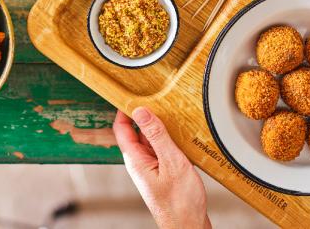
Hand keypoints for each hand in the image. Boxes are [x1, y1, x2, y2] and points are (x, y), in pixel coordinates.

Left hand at [113, 107, 210, 228]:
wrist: (188, 226)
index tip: (131, 93)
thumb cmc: (180, 202)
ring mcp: (151, 168)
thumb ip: (157, 136)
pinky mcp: (162, 173)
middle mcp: (140, 163)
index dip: (123, 110)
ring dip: (158, 127)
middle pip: (136, 132)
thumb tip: (141, 112)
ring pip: (150, 141)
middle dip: (144, 115)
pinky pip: (161, 150)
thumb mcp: (171, 162)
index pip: (121, 129)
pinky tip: (181, 135)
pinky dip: (168, 139)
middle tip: (156, 98)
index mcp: (136, 160)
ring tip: (171, 113)